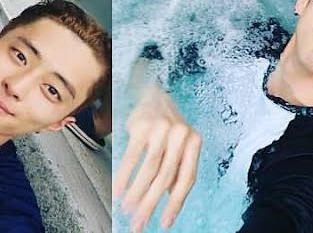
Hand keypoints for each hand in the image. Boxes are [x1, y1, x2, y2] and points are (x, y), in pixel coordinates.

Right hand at [114, 84, 200, 231]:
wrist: (153, 93)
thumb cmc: (168, 127)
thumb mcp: (179, 145)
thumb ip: (177, 169)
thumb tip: (168, 201)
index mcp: (194, 141)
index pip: (186, 179)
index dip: (175, 203)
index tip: (164, 223)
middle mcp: (181, 134)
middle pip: (165, 177)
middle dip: (151, 204)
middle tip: (139, 224)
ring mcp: (162, 128)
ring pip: (149, 169)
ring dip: (137, 194)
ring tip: (128, 210)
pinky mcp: (142, 125)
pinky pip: (132, 156)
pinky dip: (124, 176)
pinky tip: (118, 191)